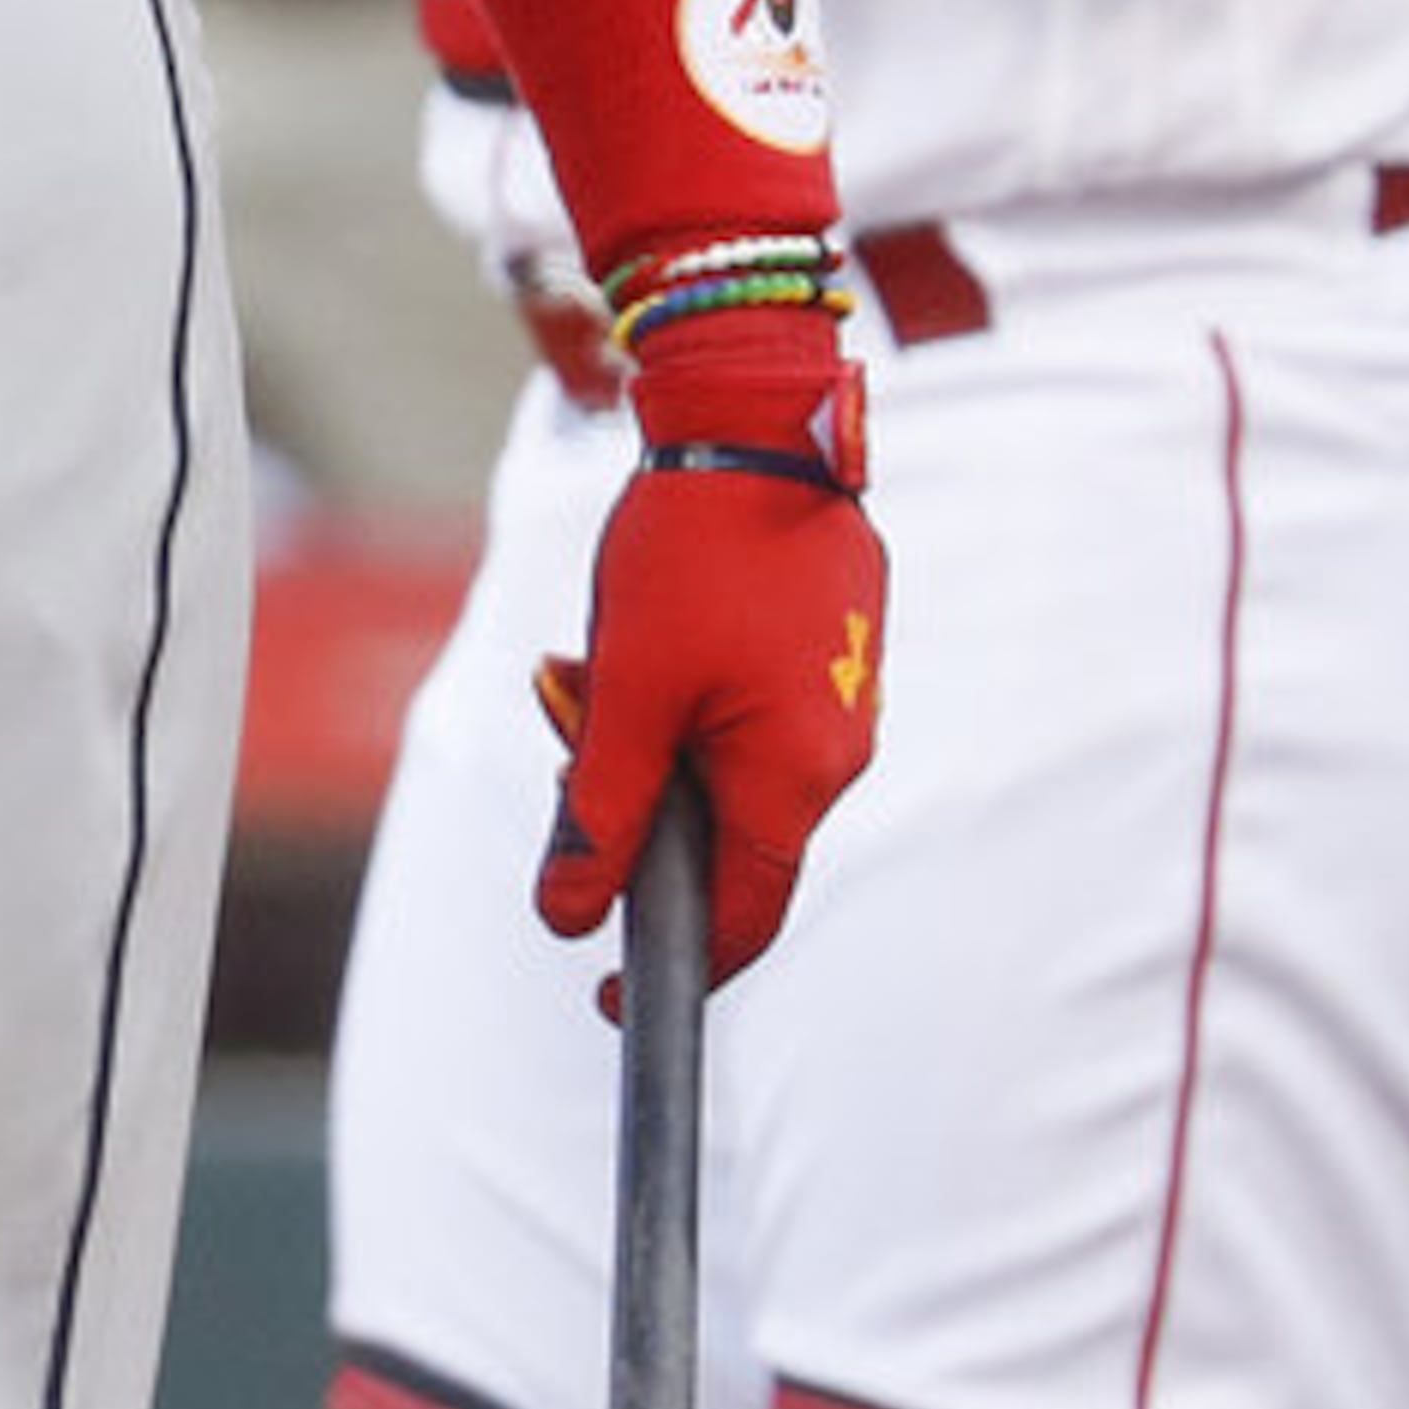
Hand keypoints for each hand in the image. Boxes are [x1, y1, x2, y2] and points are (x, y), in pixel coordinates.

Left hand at [537, 322, 884, 989]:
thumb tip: (569, 918)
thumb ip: (603, 813)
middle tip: (571, 720)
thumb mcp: (629, 692)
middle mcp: (837, 754)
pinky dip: (682, 693)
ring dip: (649, 734)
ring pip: (724, 764)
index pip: (740, 921)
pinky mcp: (828, 652)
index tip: (606, 994)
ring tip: (591, 658)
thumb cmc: (690, 550)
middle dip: (634, 800)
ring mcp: (840, 700)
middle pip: (722, 836)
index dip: (671, 967)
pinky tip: (638, 627)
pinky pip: (746, 710)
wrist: (756, 414)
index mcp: (796, 779)